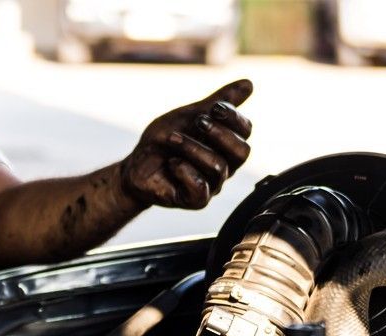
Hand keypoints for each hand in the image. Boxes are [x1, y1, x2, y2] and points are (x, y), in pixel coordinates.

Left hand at [120, 79, 252, 209]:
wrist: (136, 164)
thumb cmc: (164, 141)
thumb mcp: (189, 115)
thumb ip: (218, 102)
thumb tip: (249, 83)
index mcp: (226, 144)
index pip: (245, 131)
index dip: (234, 117)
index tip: (214, 106)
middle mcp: (225, 166)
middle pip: (242, 152)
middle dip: (219, 133)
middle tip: (198, 122)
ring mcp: (212, 185)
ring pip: (218, 167)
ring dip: (192, 148)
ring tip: (171, 139)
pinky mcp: (196, 200)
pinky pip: (201, 187)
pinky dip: (184, 170)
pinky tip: (171, 163)